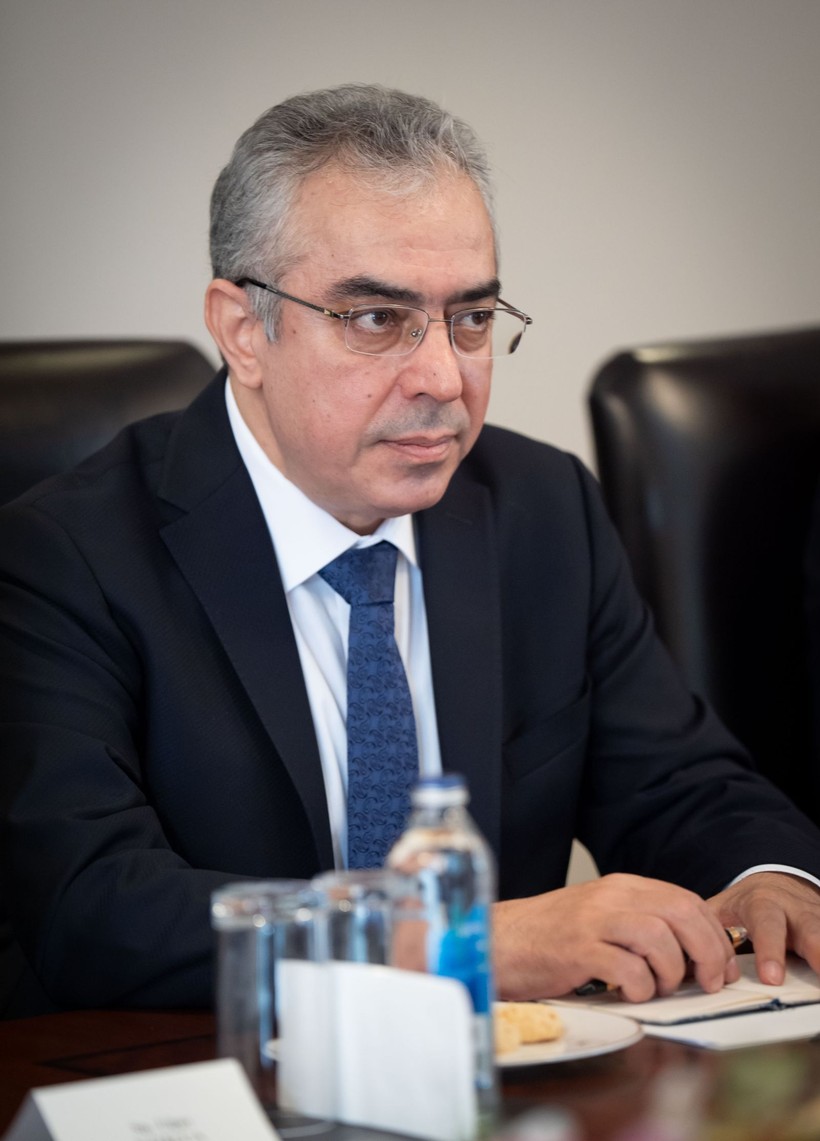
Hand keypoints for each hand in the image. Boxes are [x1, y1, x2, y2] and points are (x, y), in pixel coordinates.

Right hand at [493, 873, 739, 1002]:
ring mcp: (594, 920)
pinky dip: (640, 988)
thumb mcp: (601, 918)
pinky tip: (628, 994)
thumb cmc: (550, 937)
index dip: (713, 935)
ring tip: (656, 988)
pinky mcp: (578, 949)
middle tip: (707, 983)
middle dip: (707, 953)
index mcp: (622, 887)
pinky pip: (629, 969)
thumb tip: (692, 952)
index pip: (686, 901)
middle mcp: (611, 896)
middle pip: (682, 914)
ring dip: (670, 973)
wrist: (498, 940)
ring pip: (660, 939)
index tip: (721, 966)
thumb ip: (640, 924)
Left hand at [709, 871, 819, 984]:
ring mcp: (819, 918)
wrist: (777, 884)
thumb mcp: (723, 908)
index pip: (767, 924)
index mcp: (764, 904)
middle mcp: (797, 910)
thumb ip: (706, 930)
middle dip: (818, 953)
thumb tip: (684, 960)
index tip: (771, 978)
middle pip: (813, 930)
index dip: (770, 950)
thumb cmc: (747, 905)